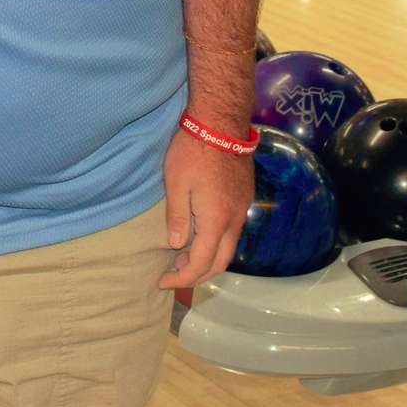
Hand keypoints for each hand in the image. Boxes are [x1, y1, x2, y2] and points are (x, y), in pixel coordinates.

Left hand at [156, 128, 254, 289]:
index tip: (162, 281)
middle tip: (172, 275)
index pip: (202, 263)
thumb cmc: (193, 152)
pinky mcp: (244, 199)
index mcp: (216, 221)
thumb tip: (177, 246)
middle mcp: (235, 221)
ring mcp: (242, 210)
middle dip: (197, 275)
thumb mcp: (176, 184)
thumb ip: (178, 218)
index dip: (182, 278)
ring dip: (208, 259)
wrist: (222, 125)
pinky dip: (216, 244)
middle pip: (221, 262)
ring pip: (229, 248)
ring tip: (181, 258)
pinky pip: (233, 232)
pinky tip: (199, 236)